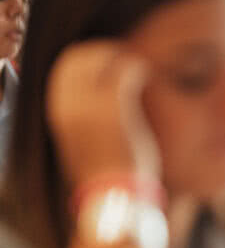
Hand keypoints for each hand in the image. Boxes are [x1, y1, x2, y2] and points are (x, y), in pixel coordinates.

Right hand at [46, 41, 157, 184]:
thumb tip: (94, 101)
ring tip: (134, 64)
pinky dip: (135, 66)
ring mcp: (89, 105)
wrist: (112, 196)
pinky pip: (124, 71)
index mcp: (57, 111)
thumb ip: (83, 116)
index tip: (103, 59)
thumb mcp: (81, 140)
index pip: (63, 67)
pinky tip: (144, 72)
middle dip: (100, 51)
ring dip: (119, 56)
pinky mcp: (114, 108)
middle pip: (78, 57)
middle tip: (121, 55)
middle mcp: (68, 105)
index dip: (84, 57)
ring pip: (101, 59)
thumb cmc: (104, 172)